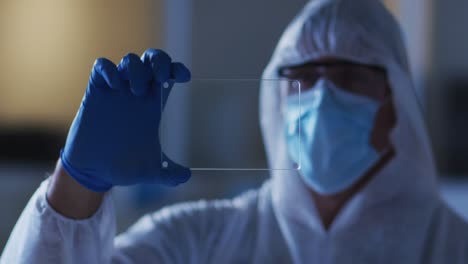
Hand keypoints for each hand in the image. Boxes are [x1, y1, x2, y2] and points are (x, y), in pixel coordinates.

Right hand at [60, 49, 190, 191]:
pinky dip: (108, 70)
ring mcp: (116, 91)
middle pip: (151, 60)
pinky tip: (114, 86)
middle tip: (161, 76)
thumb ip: (169, 174)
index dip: (177, 69)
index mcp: (152, 105)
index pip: (168, 75)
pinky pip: (101, 67)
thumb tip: (187, 177)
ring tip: (136, 91)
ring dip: (136, 69)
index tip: (185, 77)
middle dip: (159, 60)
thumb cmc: (123, 167)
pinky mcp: (95, 93)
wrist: (93, 172)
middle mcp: (136, 94)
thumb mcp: (150, 171)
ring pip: (129, 60)